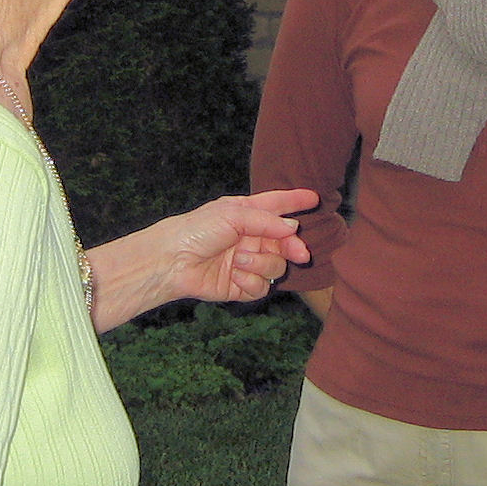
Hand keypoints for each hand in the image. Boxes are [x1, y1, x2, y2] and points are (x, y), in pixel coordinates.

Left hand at [155, 188, 316, 304]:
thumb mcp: (234, 215)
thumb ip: (266, 220)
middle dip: (293, 247)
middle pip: (285, 243)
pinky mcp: (240, 286)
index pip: (276, 205)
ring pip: (276, 266)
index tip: (314, 198)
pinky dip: (250, 282)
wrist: (172, 261)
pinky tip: (235, 276)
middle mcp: (250, 238)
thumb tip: (293, 227)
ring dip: (261, 264)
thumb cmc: (197, 230)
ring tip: (239, 261)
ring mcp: (246, 263)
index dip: (295, 201)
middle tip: (301, 254)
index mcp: (247, 215)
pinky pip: (261, 287)